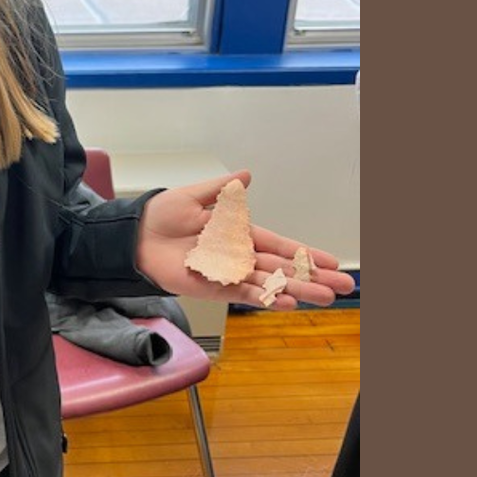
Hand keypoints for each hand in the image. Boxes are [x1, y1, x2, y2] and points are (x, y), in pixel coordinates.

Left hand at [135, 171, 355, 309]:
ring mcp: (226, 273)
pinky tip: (287, 301)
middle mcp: (236, 254)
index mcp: (236, 232)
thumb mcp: (194, 196)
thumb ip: (223, 190)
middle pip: (282, 268)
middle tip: (344, 288)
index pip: (279, 245)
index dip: (305, 254)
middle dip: (313, 277)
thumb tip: (247, 175)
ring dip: (296, 290)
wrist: (133, 236)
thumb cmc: (160, 214)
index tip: (332, 262)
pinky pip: (242, 293)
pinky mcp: (211, 287)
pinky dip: (264, 297)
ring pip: (269, 284)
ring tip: (324, 298)